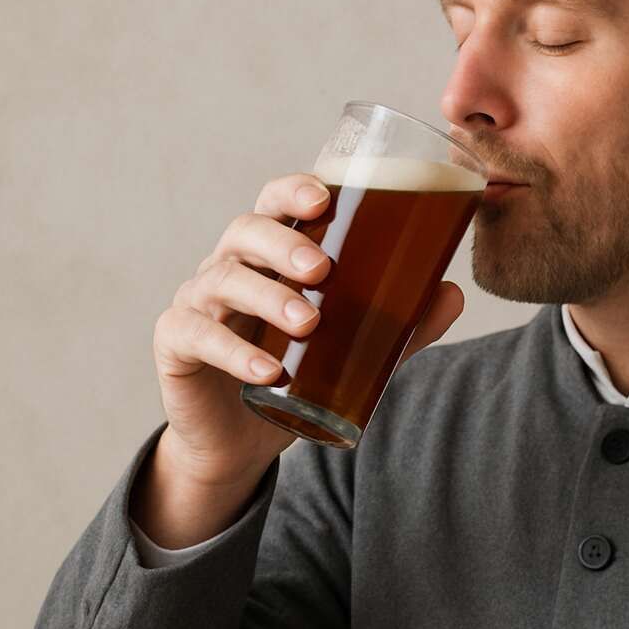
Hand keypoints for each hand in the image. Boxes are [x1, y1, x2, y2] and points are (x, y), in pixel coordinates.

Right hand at [150, 171, 465, 487]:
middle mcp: (230, 264)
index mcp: (271, 250)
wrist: (242, 438)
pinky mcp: (176, 344)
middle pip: (246, 231)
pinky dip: (233, 351)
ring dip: (268, 297)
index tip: (323, 198)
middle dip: (283, 244)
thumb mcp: (353, 345)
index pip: (276, 202)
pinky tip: (267, 371)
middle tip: (322, 270)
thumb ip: (401, 322)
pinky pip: (197, 336)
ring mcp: (198, 301)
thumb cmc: (297, 369)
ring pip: (223, 280)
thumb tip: (452, 293)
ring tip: (309, 323)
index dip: (293, 190)